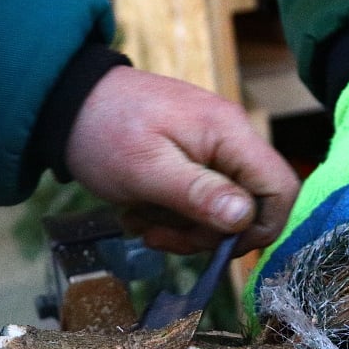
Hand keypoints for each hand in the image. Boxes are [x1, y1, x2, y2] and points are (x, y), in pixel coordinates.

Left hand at [65, 66, 298, 255]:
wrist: (67, 102)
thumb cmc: (104, 130)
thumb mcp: (147, 170)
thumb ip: (198, 194)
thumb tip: (245, 219)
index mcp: (230, 134)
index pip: (281, 188)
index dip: (261, 227)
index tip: (219, 246)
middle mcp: (230, 139)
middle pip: (251, 206)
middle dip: (208, 234)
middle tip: (161, 237)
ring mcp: (212, 148)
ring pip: (222, 210)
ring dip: (183, 228)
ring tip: (141, 221)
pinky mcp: (192, 158)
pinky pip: (199, 199)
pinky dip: (172, 215)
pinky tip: (139, 211)